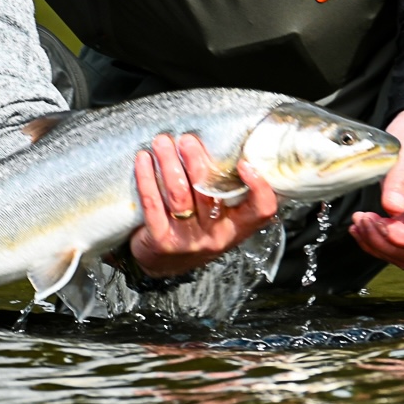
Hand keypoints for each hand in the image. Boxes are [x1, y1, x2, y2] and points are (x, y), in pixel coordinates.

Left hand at [128, 132, 279, 279]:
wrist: (162, 263)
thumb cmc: (194, 228)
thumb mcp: (217, 217)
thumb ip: (224, 190)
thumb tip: (226, 144)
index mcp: (236, 227)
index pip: (260, 211)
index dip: (258, 188)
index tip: (245, 163)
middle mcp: (215, 235)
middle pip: (210, 194)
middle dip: (197, 162)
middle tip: (187, 140)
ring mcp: (188, 240)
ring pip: (180, 195)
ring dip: (169, 164)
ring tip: (162, 142)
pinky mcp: (161, 240)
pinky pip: (153, 204)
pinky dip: (147, 178)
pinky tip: (143, 159)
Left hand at [348, 107, 403, 269]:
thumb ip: (401, 178)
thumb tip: (392, 208)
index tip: (380, 222)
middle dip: (385, 244)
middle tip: (362, 220)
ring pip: (402, 254)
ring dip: (376, 245)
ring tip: (358, 222)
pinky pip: (392, 244)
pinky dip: (373, 241)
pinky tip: (359, 226)